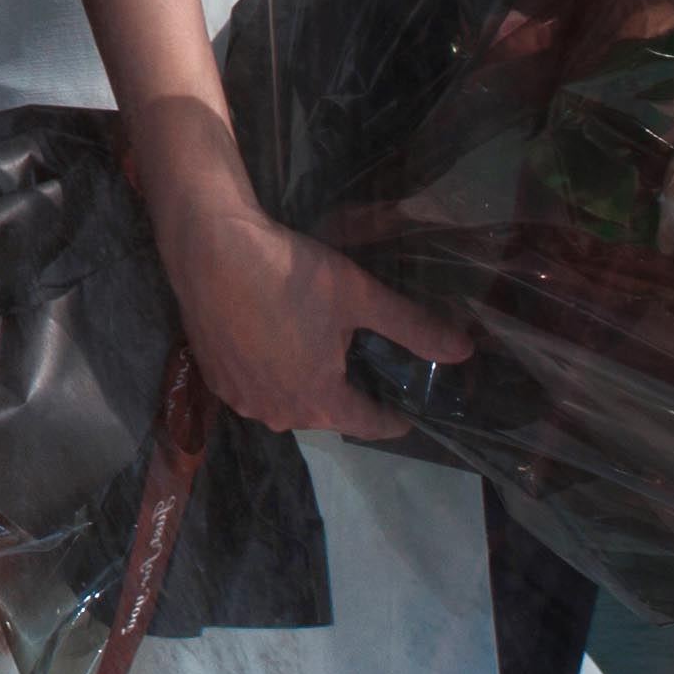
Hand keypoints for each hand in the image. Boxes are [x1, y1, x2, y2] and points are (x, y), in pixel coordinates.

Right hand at [156, 192, 464, 440]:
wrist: (209, 248)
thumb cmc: (288, 274)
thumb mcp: (359, 296)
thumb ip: (413, 328)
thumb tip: (465, 352)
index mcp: (320, 401)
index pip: (371, 425)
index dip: (395, 417)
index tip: (409, 409)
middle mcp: (280, 415)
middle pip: (327, 412)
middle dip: (346, 391)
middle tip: (357, 357)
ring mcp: (241, 400)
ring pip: (288, 401)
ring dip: (304, 383)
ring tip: (312, 347)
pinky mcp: (214, 381)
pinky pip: (255, 388)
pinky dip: (269, 373)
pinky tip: (271, 341)